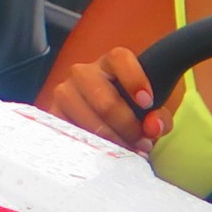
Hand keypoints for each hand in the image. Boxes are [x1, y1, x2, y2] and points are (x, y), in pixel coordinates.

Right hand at [41, 47, 163, 154]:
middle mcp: (82, 73)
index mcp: (110, 62)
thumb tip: (153, 127)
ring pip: (88, 122)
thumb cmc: (131, 111)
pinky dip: (91, 147)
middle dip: (127, 128)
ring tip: (127, 150)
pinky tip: (104, 152)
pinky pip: (71, 134)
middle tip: (142, 143)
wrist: (102, 121)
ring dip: (112, 142)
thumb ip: (160, 117)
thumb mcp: (152, 111)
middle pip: (106, 102)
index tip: (148, 102)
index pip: (120, 59)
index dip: (135, 79)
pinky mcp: (52, 115)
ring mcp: (64, 93)